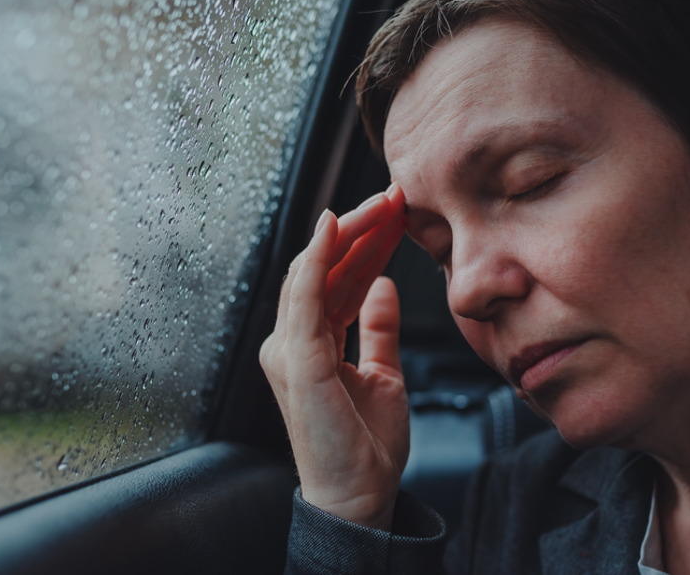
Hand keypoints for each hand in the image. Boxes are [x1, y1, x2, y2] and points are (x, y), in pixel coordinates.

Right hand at [260, 183, 407, 529]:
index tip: (399, 213)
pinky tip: (334, 228)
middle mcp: (293, 340)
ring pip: (315, 271)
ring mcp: (289, 348)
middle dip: (360, 228)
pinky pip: (303, 297)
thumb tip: (387, 286)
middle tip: (395, 195)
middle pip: (324, 268)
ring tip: (382, 202)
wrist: (360, 494)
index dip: (367, 243)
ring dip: (348, 232)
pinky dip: (316, 259)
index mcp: (312, 343)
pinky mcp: (296, 359)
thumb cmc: (365, 443)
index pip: (338, 278)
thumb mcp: (384, 373)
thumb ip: (378, 329)